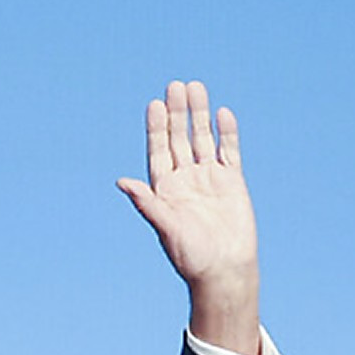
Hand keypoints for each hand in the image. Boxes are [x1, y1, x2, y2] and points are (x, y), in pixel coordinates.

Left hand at [117, 79, 259, 354]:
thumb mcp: (165, 228)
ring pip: (202, 139)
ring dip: (199, 115)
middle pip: (178, 139)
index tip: (154, 104)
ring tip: (195, 87)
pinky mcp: (232, 182)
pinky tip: (222, 112)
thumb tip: (122, 181)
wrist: (224, 269)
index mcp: (163, 190)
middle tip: (175, 85)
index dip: (155, 128)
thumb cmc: (190, 256)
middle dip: (177, 114)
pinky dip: (227, 132)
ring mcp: (208, 179)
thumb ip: (146, 203)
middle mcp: (184, 180)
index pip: (158, 151)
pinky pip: (229, 151)